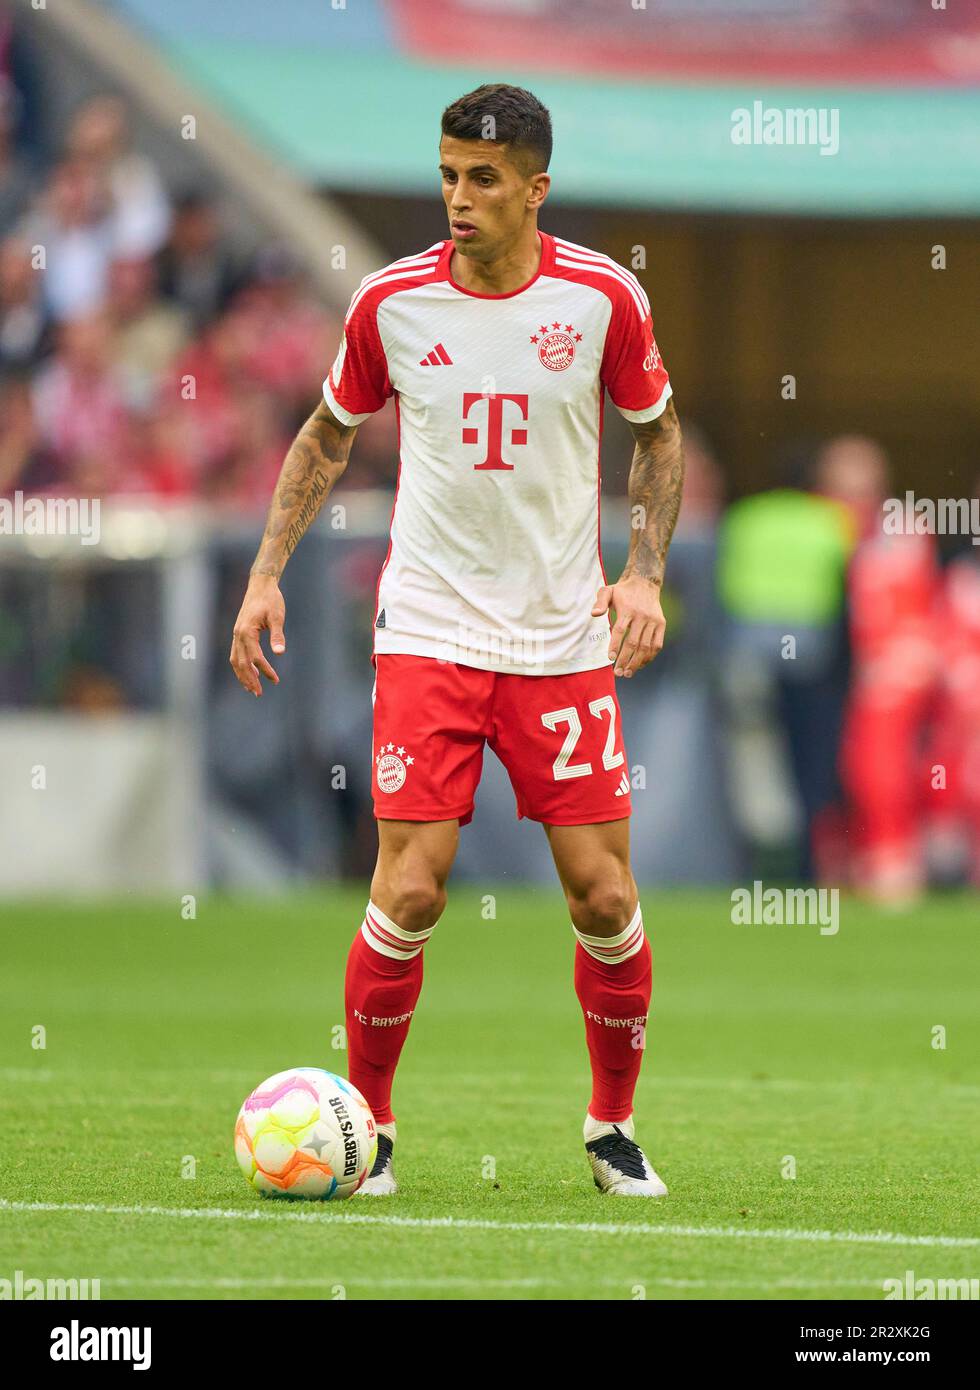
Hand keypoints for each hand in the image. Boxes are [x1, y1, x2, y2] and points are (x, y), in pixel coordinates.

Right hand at [229, 575, 285, 695]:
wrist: (260, 586)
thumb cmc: (270, 600)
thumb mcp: (277, 617)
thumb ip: (277, 635)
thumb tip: (280, 652)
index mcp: (247, 631)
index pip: (255, 657)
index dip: (264, 670)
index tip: (275, 680)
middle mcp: (238, 635)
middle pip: (241, 663)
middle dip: (250, 680)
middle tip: (259, 694)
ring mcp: (236, 634)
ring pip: (236, 660)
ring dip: (242, 676)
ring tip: (252, 689)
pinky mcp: (238, 633)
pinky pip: (236, 654)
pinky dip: (240, 666)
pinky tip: (249, 674)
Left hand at [592, 575, 665, 676]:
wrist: (645, 582)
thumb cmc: (623, 591)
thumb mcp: (608, 591)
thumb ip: (600, 602)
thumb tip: (594, 614)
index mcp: (628, 609)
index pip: (620, 630)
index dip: (615, 646)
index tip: (610, 659)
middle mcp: (642, 616)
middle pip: (634, 642)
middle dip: (625, 659)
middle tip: (618, 672)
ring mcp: (653, 621)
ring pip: (646, 646)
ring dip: (637, 662)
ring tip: (628, 673)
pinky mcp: (661, 624)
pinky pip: (657, 644)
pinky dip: (650, 657)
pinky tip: (640, 665)